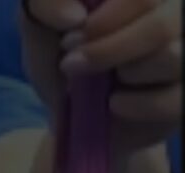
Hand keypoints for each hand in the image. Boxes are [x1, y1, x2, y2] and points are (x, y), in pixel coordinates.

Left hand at [20, 0, 180, 158]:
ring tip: (107, 82)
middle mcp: (175, 18)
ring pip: (173, 56)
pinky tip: (117, 103)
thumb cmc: (63, 66)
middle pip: (162, 23)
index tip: (70, 39)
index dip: (104, 20)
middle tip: (74, 64)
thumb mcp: (41, 31)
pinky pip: (176, 99)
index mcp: (147, 0)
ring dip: (126, 74)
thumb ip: (45, 4)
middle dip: (109, 49)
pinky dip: (138, 105)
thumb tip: (73, 15)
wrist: (73, 120)